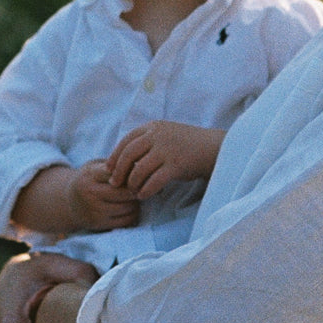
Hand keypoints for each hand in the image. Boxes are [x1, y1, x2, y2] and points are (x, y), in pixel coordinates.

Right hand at [70, 159, 140, 229]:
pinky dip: (133, 214)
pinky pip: (126, 220)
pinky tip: (130, 209)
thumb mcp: (96, 167)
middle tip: (140, 188)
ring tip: (135, 198)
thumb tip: (139, 166)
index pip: (119, 174)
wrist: (70, 202)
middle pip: (125, 192)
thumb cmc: (90, 180)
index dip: (131, 174)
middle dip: (136, 190)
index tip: (135, 175)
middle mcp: (90, 193)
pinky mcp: (99, 224)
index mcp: (90, 175)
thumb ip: (114, 165)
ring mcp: (94, 210)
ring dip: (136, 203)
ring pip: (128, 207)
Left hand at [107, 121, 224, 199]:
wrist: (214, 148)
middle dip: (118, 171)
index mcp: (153, 127)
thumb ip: (148, 141)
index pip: (126, 141)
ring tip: (132, 191)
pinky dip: (146, 190)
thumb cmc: (188, 144)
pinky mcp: (176, 165)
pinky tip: (144, 195)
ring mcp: (167, 150)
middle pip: (128, 154)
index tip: (108, 168)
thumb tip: (125, 158)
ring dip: (132, 183)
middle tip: (115, 183)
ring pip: (139, 169)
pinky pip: (154, 181)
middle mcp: (158, 136)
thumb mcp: (166, 135)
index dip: (114, 156)